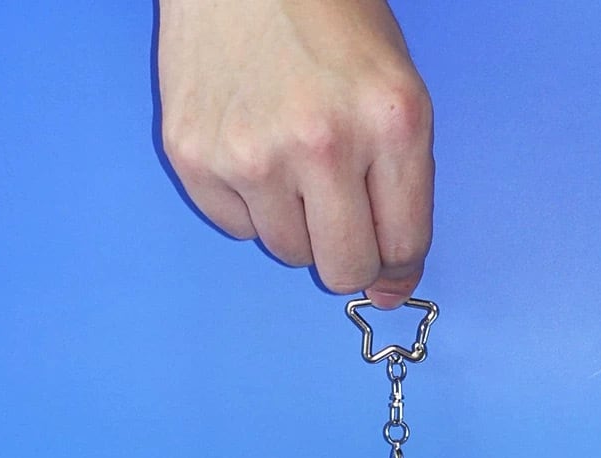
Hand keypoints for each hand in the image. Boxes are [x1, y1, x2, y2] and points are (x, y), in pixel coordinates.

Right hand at [157, 0, 432, 306]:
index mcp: (389, 126)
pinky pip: (237, 228)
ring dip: (296, 222)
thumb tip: (391, 288)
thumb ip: (406, 193)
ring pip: (289, 253)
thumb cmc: (331, 22)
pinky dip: (249, 203)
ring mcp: (251, 152)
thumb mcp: (399, 96)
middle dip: (349, 255)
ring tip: (291, 157)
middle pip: (344, 268)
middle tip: (339, 213)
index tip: (388, 260)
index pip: (403, 249)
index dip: (398, 265)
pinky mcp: (194, 154)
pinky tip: (252, 146)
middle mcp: (321, 144)